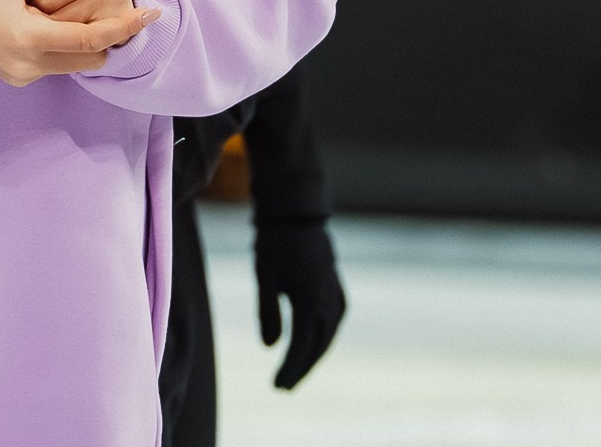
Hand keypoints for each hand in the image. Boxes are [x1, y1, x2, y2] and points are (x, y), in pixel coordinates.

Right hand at [0, 0, 154, 87]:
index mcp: (26, 36)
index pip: (87, 40)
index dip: (122, 28)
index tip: (148, 14)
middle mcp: (27, 64)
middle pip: (90, 57)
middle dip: (106, 35)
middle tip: (120, 11)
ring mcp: (23, 76)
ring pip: (77, 63)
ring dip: (85, 42)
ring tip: (81, 14)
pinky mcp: (21, 79)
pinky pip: (58, 64)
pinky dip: (64, 46)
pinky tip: (57, 24)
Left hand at [255, 219, 344, 388]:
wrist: (297, 212)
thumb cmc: (275, 242)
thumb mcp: (265, 276)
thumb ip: (268, 312)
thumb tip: (270, 348)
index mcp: (309, 296)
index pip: (301, 344)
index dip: (290, 368)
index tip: (277, 387)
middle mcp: (327, 297)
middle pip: (318, 344)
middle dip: (302, 368)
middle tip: (284, 387)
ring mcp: (335, 291)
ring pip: (329, 334)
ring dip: (314, 354)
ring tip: (297, 371)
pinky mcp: (336, 286)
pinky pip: (335, 319)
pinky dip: (325, 336)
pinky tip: (316, 343)